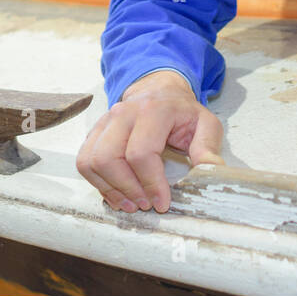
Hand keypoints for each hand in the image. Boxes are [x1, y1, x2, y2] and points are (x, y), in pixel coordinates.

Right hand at [76, 70, 223, 214]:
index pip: (141, 153)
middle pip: (110, 159)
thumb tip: (212, 171)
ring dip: (110, 189)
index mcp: (153, 110)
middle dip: (127, 189)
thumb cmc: (182, 112)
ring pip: (92, 161)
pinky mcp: (95, 132)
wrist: (159, 91)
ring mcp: (105, 121)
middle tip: (145, 204)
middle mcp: (124, 113)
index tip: (162, 202)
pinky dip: (97, 182)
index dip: (150, 183)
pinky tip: (116, 194)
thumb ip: (208, 147)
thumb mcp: (205, 123)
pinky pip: (84, 161)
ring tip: (130, 203)